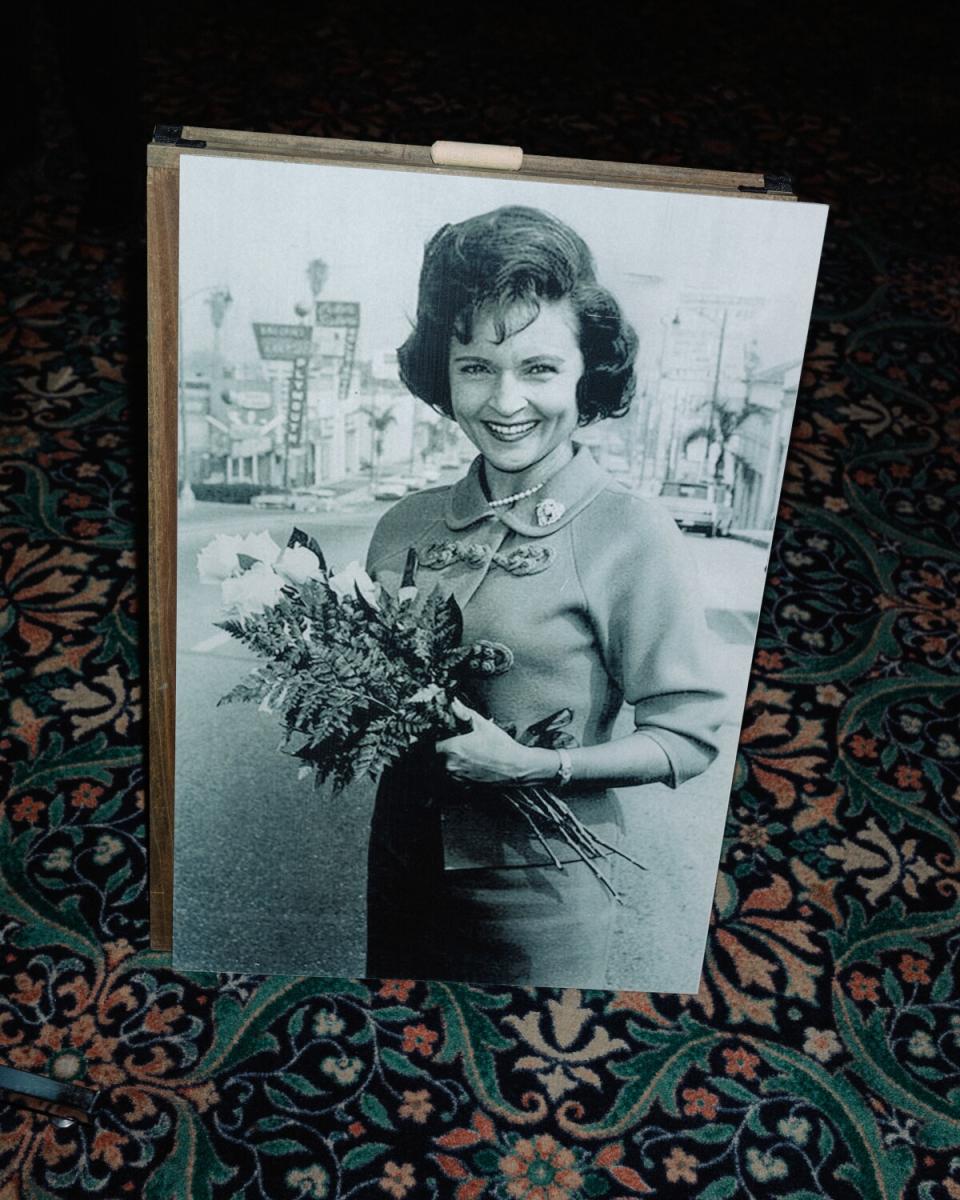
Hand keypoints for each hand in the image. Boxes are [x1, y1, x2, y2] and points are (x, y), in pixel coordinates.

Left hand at [436, 698, 550, 785]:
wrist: (517, 767)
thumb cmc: (501, 745)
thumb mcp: (483, 725)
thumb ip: (465, 713)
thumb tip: (454, 703)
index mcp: (454, 749)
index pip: (433, 745)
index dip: (438, 740)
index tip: (444, 737)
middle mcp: (452, 765)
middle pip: (437, 758)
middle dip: (444, 751)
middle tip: (455, 744)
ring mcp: (458, 777)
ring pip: (445, 768)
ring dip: (450, 762)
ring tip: (465, 754)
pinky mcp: (466, 785)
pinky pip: (455, 778)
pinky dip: (459, 771)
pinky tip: (471, 764)